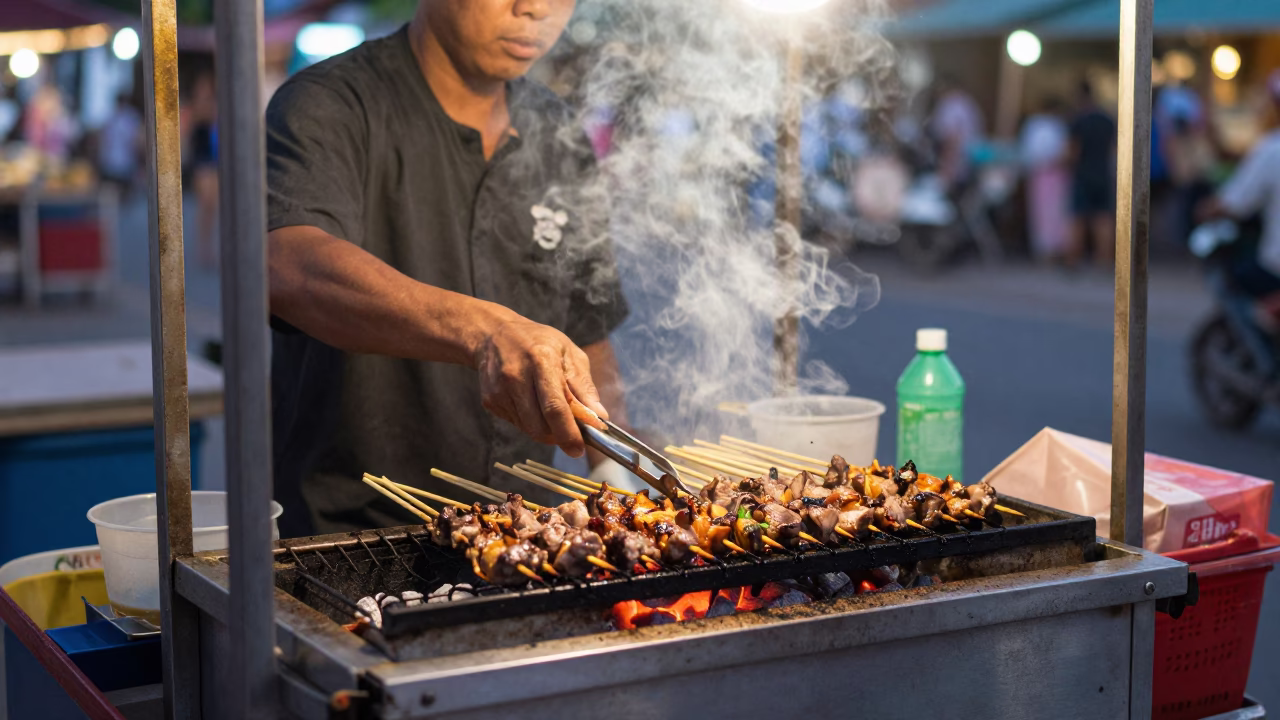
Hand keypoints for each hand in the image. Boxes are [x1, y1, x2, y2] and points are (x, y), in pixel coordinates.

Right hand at [473, 316, 608, 456]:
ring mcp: (499, 391)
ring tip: (552, 412)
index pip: (554, 407)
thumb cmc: (538, 341)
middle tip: (572, 434)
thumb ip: (584, 386)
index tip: (579, 449)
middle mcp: (516, 376)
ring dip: (546, 430)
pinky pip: (517, 424)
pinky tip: (532, 403)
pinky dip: (530, 422)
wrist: (494, 334)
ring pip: (528, 429)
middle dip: (559, 437)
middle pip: (539, 426)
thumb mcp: (569, 353)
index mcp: (541, 360)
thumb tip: (599, 417)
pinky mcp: (490, 401)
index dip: (568, 433)